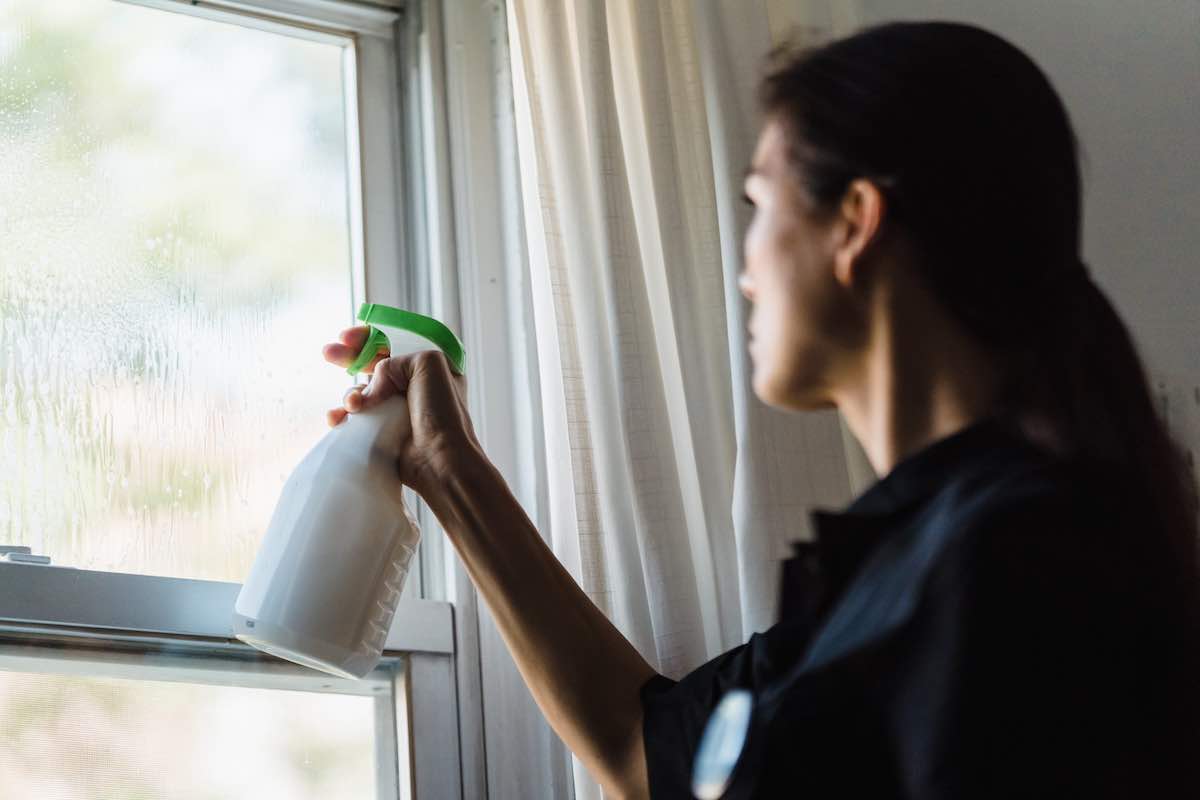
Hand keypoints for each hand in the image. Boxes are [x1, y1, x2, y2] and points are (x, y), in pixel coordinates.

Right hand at [323, 326, 482, 497]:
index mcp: (429, 367)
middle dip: (349, 357)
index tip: (347, 338)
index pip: (395, 343)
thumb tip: (372, 386)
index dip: (369, 338)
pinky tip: (337, 419)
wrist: (439, 459)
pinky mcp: (382, 430)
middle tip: (329, 353)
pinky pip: (355, 417)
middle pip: (373, 364)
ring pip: (362, 391)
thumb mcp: (429, 364)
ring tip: (352, 405)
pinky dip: (343, 415)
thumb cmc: (443, 413)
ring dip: (350, 393)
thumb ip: (396, 360)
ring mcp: (397, 409)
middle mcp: (413, 386)